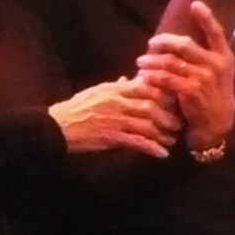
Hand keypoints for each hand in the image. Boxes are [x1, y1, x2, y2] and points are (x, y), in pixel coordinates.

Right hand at [48, 77, 178, 158]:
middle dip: (167, 116)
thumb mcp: (95, 92)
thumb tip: (128, 80)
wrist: (56, 127)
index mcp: (113, 89)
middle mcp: (116, 102)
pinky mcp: (111, 137)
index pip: (145, 87)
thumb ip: (114, 87)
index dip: (163, 94)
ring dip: (163, 134)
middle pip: (150, 106)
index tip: (174, 102)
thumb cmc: (75, 109)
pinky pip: (137, 142)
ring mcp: (114, 119)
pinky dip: (152, 148)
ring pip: (147, 125)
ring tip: (172, 140)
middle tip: (178, 124)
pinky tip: (162, 154)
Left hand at [139, 0, 234, 153]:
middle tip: (150, 44)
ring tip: (140, 62)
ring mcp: (204, 78)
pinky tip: (143, 76)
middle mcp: (216, 66)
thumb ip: (203, 59)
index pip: (217, 33)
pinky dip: (151, 76)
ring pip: (170, 61)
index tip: (195, 4)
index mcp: (224, 59)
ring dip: (151, 60)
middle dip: (163, 42)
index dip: (206, 17)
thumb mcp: (216, 76)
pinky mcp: (190, 92)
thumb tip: (177, 42)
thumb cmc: (211, 98)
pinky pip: (164, 78)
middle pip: (184, 44)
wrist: (215, 128)